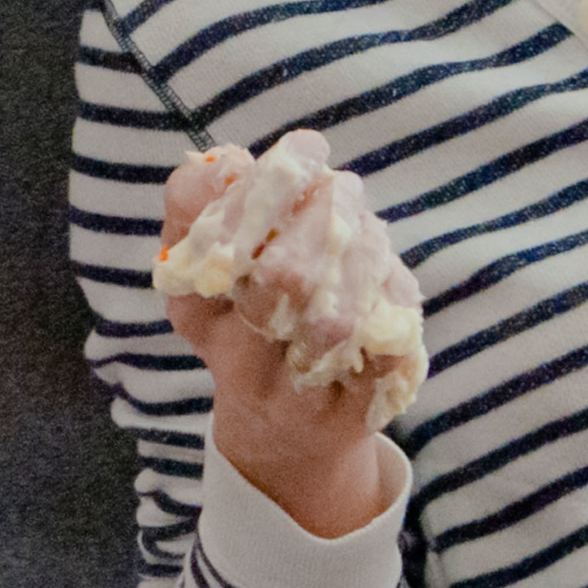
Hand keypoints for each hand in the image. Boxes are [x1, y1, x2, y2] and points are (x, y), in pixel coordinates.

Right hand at [158, 136, 410, 539]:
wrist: (284, 436)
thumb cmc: (245, 327)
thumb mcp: (203, 269)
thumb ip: (199, 206)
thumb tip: (228, 162)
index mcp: (197, 315)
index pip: (210, 248)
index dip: (255, 192)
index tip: (303, 152)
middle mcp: (242, 364)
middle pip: (284, 279)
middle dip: (323, 215)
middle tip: (337, 188)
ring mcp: (301, 398)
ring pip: (335, 323)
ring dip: (360, 255)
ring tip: (360, 227)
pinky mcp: (358, 414)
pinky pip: (385, 355)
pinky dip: (390, 303)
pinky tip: (381, 277)